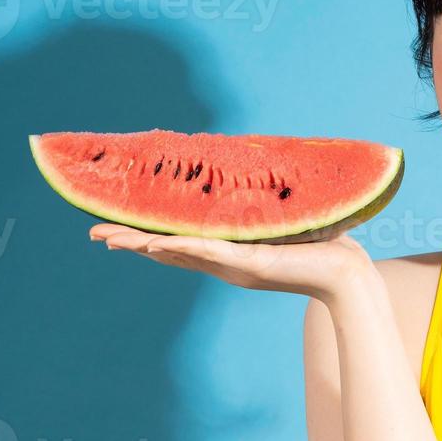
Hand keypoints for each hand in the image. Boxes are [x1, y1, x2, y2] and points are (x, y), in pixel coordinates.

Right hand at [89, 223, 376, 301]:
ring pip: (179, 252)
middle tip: (94, 234)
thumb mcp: (281, 219)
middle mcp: (225, 261)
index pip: (178, 241)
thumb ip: (260, 202)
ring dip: (145, 245)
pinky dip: (183, 247)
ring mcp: (234, 264)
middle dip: (131, 241)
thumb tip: (247, 168)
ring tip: (110, 238)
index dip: (146, 235)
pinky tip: (157, 244)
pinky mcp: (251, 263)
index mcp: (229, 251)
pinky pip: (210, 252)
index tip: (115, 227)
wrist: (347, 272)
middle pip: (167, 250)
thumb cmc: (321, 244)